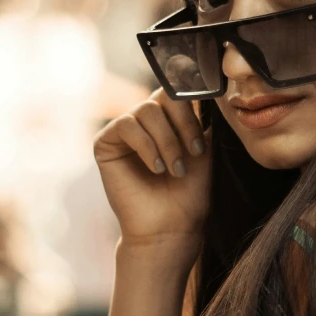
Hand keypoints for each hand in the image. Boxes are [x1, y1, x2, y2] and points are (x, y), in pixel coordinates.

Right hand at [94, 89, 210, 255]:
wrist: (172, 227)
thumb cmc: (191, 193)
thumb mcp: (206, 148)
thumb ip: (205, 117)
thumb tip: (210, 88)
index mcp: (169, 118)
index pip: (178, 90)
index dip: (194, 104)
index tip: (206, 134)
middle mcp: (145, 120)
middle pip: (163, 94)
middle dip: (184, 123)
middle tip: (194, 154)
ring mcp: (124, 130)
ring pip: (147, 109)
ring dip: (167, 140)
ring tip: (176, 169)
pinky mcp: (105, 142)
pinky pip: (126, 125)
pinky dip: (146, 146)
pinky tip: (156, 168)